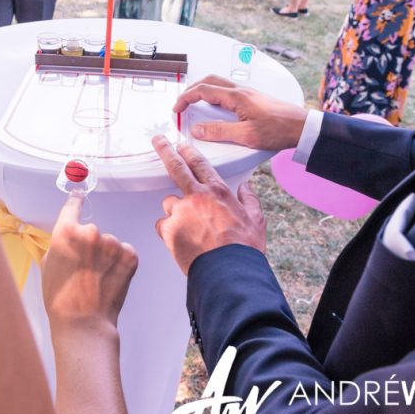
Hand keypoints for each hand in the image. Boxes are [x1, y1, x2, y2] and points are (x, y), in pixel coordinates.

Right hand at [42, 192, 137, 334]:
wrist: (83, 323)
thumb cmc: (61, 299)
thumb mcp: (48, 265)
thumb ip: (59, 244)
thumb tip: (67, 236)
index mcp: (66, 232)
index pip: (72, 206)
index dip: (75, 203)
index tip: (79, 197)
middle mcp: (91, 232)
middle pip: (92, 231)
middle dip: (90, 245)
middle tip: (84, 268)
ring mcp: (113, 243)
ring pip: (109, 243)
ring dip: (106, 256)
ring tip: (97, 278)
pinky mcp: (130, 255)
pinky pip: (124, 252)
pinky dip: (119, 263)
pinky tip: (110, 279)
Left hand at [153, 136, 265, 274]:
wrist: (229, 271)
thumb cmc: (243, 248)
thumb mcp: (256, 219)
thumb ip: (249, 199)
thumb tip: (245, 187)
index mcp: (217, 192)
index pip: (199, 164)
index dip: (189, 151)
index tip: (181, 144)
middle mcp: (196, 197)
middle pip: (176, 167)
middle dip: (165, 151)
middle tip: (158, 141)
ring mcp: (180, 212)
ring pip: (169, 203)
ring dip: (175, 210)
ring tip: (189, 227)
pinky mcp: (169, 230)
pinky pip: (163, 225)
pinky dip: (169, 230)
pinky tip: (182, 239)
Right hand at [173, 75, 307, 149]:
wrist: (302, 127)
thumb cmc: (279, 129)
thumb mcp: (246, 136)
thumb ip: (219, 132)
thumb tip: (197, 129)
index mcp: (236, 97)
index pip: (203, 90)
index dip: (185, 98)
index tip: (176, 109)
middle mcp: (241, 91)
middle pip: (209, 81)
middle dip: (191, 90)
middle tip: (181, 104)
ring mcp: (247, 93)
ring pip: (218, 83)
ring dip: (203, 90)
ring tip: (194, 104)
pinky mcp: (252, 98)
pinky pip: (227, 91)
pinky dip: (214, 95)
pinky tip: (215, 108)